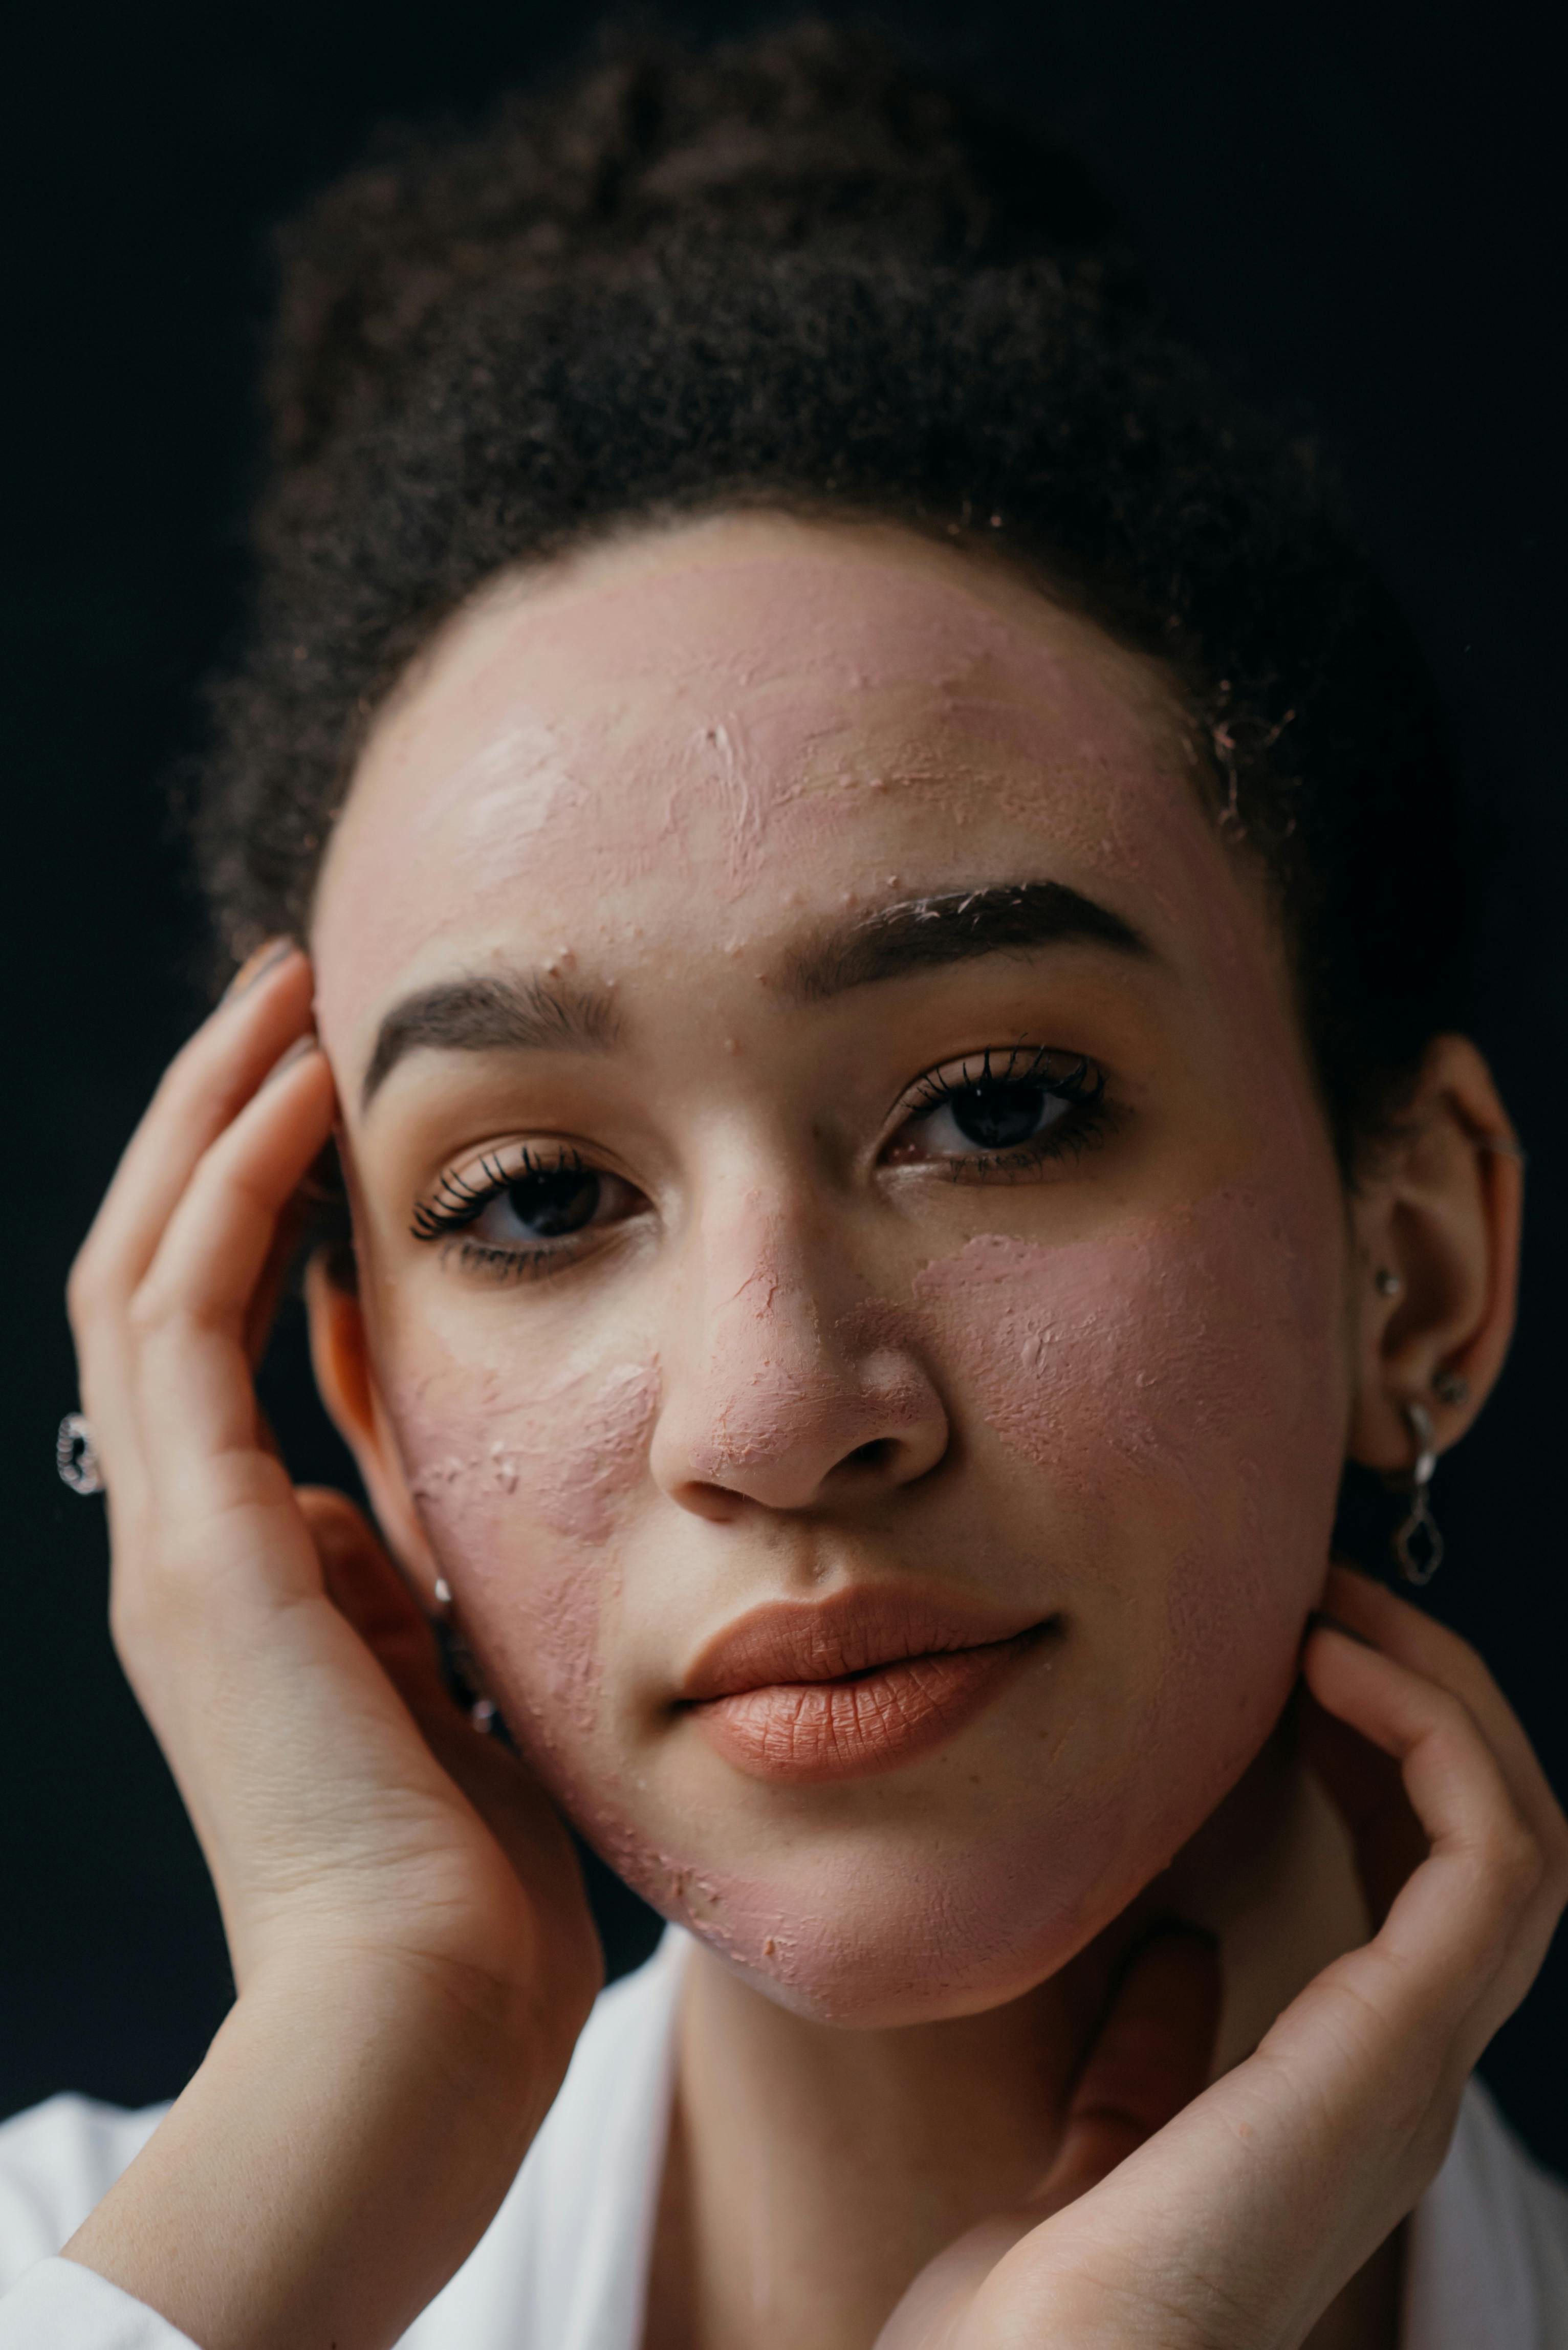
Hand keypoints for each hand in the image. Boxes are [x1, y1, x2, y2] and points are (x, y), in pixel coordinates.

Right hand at [63, 944, 600, 2349]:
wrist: (427, 2019)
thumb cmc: (475, 1880)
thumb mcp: (464, 1675)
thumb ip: (437, 1576)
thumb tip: (444, 1490)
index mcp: (257, 1569)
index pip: (235, 1338)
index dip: (276, 1208)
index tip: (353, 1108)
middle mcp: (191, 1538)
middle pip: (166, 1275)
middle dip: (224, 1131)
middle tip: (297, 1002)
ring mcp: (174, 1540)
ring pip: (145, 1266)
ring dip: (210, 1122)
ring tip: (285, 999)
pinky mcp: (192, 1548)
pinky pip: (180, 1318)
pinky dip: (226, 1193)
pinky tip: (295, 1094)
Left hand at [875, 1567, 1567, 2349]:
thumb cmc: (1036, 2307)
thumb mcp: (1099, 2145)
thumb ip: (1149, 2061)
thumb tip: (1175, 1956)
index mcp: (1343, 2095)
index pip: (1423, 1891)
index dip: (1380, 1752)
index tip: (1285, 1657)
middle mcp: (1403, 2079)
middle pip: (1489, 1844)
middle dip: (1426, 1699)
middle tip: (1323, 1601)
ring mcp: (1416, 2066)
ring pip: (1520, 1833)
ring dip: (1442, 1693)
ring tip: (1337, 1608)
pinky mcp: (1399, 2046)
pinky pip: (1491, 1856)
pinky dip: (1434, 1733)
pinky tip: (1330, 1666)